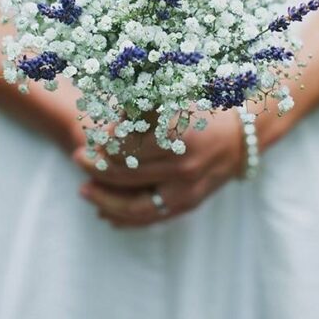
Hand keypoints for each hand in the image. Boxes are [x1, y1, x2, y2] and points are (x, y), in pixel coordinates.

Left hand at [73, 109, 244, 227]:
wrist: (242, 138)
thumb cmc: (206, 111)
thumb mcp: (176, 99)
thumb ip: (142, 106)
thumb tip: (107, 115)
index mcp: (178, 135)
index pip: (127, 145)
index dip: (104, 141)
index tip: (92, 134)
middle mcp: (182, 166)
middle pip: (126, 174)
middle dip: (97, 166)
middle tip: (77, 157)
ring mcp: (186, 190)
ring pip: (134, 204)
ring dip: (104, 199)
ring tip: (83, 191)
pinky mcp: (188, 205)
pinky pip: (150, 218)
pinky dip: (125, 219)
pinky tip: (105, 214)